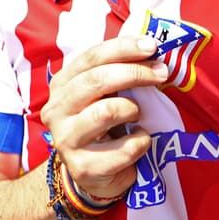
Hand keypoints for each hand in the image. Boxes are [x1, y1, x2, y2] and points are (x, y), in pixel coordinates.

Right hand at [40, 35, 167, 199]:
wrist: (94, 173)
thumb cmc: (104, 125)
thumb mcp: (105, 95)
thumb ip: (119, 73)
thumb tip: (152, 52)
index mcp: (62, 85)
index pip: (91, 57)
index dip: (123, 48)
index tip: (151, 46)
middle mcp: (57, 109)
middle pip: (97, 80)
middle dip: (135, 73)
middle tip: (161, 73)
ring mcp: (66, 139)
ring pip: (106, 112)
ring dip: (133, 110)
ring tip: (138, 116)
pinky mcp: (83, 167)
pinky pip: (124, 149)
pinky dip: (141, 142)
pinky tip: (140, 141)